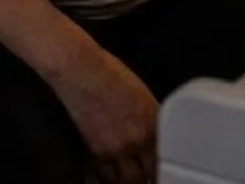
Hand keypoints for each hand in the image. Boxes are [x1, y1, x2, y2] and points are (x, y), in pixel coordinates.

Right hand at [47, 46, 159, 183]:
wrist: (82, 70)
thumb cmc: (111, 75)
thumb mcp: (143, 97)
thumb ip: (152, 122)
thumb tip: (156, 137)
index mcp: (151, 126)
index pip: (162, 160)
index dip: (161, 170)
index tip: (160, 172)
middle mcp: (134, 141)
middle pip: (144, 176)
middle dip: (146, 179)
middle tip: (146, 179)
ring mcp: (113, 148)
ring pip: (124, 180)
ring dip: (128, 181)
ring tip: (130, 180)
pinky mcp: (93, 150)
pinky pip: (104, 174)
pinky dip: (108, 178)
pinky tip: (111, 178)